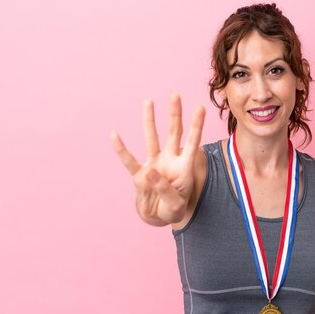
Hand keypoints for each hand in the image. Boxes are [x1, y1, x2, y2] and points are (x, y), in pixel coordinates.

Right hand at [111, 94, 204, 225]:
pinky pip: (129, 161)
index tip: (200, 108)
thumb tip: (150, 172)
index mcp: (184, 167)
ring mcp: (154, 165)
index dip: (196, 126)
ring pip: (151, 139)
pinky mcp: (139, 176)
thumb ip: (165, 189)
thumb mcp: (175, 205)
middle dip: (175, 115)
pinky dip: (121, 149)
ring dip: (149, 121)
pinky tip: (114, 135)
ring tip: (149, 101)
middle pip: (174, 134)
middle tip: (175, 95)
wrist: (158, 218)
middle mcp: (169, 161)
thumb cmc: (172, 210)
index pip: (192, 142)